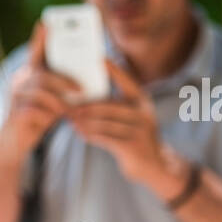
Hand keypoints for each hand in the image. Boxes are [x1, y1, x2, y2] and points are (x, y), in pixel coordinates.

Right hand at [0, 20, 81, 160]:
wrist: (13, 142)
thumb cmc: (36, 118)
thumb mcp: (51, 100)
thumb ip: (61, 89)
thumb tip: (86, 83)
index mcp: (28, 74)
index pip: (34, 52)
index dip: (39, 38)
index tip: (45, 22)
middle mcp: (18, 82)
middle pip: (41, 74)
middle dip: (63, 81)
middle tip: (81, 90)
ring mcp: (15, 98)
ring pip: (40, 92)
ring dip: (60, 101)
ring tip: (73, 110)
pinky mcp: (15, 114)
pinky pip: (36, 110)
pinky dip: (51, 115)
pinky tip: (60, 120)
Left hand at [66, 60, 186, 195]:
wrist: (153, 163)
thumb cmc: (134, 135)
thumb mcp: (132, 115)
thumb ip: (116, 103)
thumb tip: (87, 91)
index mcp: (142, 100)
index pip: (126, 80)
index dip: (113, 69)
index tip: (98, 58)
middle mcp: (143, 112)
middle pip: (109, 105)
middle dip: (86, 105)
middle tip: (68, 104)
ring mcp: (140, 130)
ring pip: (105, 123)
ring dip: (85, 122)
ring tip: (70, 120)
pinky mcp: (133, 146)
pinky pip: (107, 139)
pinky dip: (92, 136)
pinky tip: (80, 134)